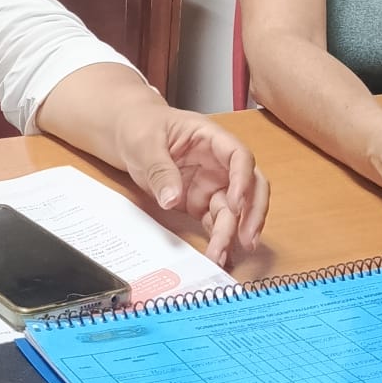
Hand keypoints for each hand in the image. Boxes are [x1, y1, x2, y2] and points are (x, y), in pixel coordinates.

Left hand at [113, 104, 269, 267]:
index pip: (239, 156)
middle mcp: (219, 163)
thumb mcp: (145, 143)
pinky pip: (215, 222)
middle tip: (246, 238)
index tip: (236, 202)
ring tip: (222, 256)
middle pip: (251, 185)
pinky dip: (219, 239)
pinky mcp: (201, 202)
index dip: (243, 178)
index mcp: (211, 138)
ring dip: (232, 233)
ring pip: (234, 210)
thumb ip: (160, 170)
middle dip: (253, 212)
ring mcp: (212, 184)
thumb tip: (172, 198)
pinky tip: (218, 254)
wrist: (127, 135)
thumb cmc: (141, 126)